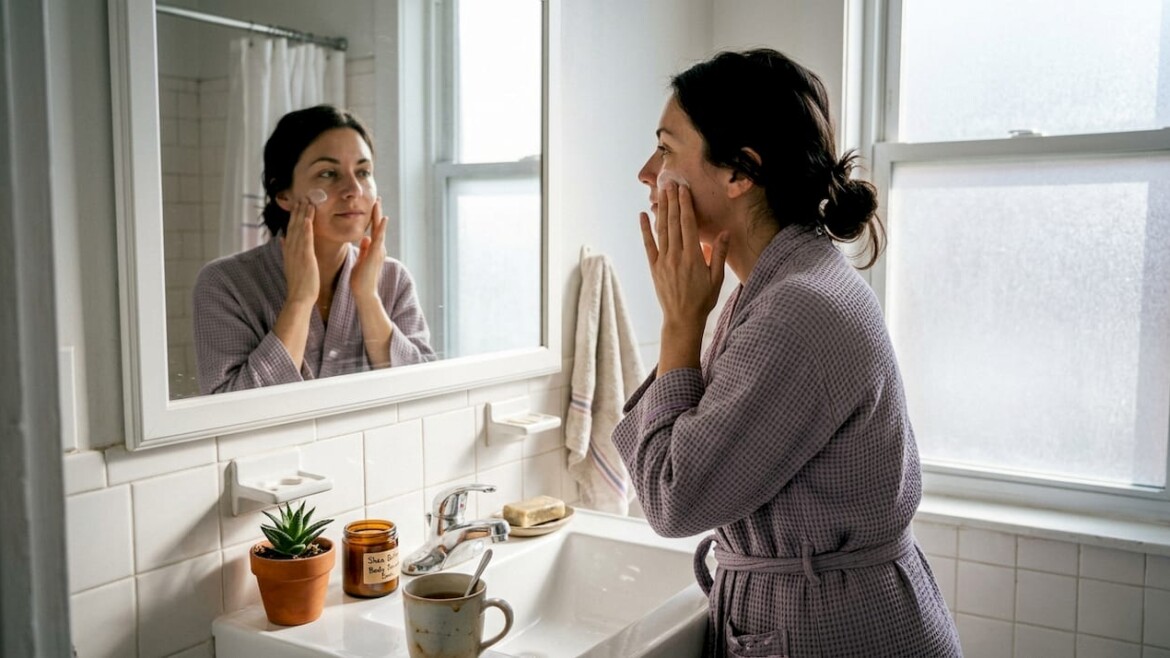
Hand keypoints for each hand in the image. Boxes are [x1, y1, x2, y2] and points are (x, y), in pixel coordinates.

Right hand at [280, 198, 319, 304]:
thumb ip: (286, 251)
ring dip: (302, 214)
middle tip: (301, 196)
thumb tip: (282, 239)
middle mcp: (291, 249)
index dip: (293, 216)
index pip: (291, 229)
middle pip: (293, 226)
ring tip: (307, 201)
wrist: (299, 298)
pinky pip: (305, 239)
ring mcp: (297, 253)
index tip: (297, 204)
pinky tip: (308, 218)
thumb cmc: (299, 284)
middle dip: (297, 211)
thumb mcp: (291, 264)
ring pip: (299, 229)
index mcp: (289, 251)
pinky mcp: (305, 257)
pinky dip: (306, 228)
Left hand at [351, 197, 387, 301]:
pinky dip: (382, 228)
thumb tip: (365, 238)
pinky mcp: (376, 254)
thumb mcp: (361, 260)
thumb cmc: (361, 280)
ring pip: (380, 229)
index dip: (373, 218)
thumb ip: (364, 249)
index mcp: (374, 249)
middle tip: (377, 198)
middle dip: (377, 212)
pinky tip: (383, 218)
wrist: (364, 293)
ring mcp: (378, 251)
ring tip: (378, 202)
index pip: (374, 230)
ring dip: (379, 215)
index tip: (372, 205)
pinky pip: (380, 238)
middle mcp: (378, 248)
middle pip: (378, 227)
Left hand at [640, 182, 728, 330]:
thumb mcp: (717, 278)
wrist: (682, 318)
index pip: (688, 224)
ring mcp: (663, 261)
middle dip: (672, 201)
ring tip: (661, 193)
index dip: (685, 205)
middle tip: (671, 183)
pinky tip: (643, 216)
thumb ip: (719, 254)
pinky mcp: (654, 267)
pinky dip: (645, 229)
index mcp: (693, 257)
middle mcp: (676, 256)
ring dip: (661, 210)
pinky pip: (648, 245)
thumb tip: (724, 233)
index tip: (684, 190)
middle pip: (674, 223)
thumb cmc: (703, 299)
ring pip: (661, 230)